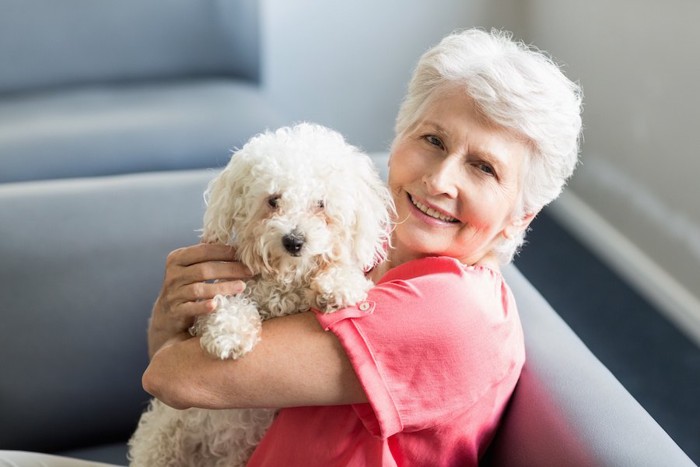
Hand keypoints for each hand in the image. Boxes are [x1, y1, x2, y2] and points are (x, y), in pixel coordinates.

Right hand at [147, 243, 252, 357]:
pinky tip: (216, 305)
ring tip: (242, 286)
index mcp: (177, 259)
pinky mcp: (175, 311)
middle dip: (230, 269)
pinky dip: (203, 306)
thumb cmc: (185, 287)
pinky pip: (190, 308)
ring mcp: (173, 293)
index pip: (203, 251)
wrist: (166, 316)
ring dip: (223, 287)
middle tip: (249, 271)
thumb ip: (206, 256)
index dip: (224, 252)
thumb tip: (234, 244)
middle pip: (204, 269)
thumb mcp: (191, 268)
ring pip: (199, 289)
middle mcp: (174, 274)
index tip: (243, 254)